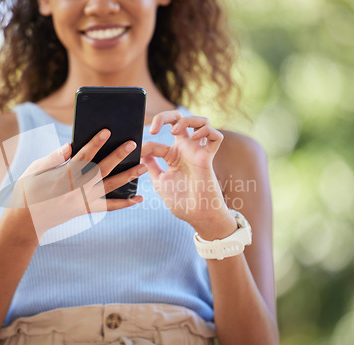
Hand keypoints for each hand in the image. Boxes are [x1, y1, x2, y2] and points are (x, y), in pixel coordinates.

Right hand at [9, 129, 146, 236]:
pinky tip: (138, 199)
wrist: (26, 222)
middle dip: (118, 155)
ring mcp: (83, 200)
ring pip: (110, 187)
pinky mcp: (85, 209)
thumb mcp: (35, 170)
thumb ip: (54, 157)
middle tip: (134, 144)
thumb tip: (70, 145)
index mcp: (63, 176)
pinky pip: (108, 207)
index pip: (83, 156)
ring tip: (143, 167)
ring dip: (128, 177)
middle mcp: (76, 189)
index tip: (107, 131)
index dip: (95, 142)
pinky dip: (124, 204)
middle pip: (102, 169)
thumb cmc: (27, 191)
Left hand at [142, 111, 235, 236]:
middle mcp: (186, 150)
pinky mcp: (208, 158)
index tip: (139, 152)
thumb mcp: (160, 181)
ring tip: (174, 131)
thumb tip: (140, 152)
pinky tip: (195, 138)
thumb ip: (151, 165)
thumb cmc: (180, 201)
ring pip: (201, 122)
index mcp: (173, 156)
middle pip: (180, 120)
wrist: (196, 216)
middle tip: (154, 127)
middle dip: (166, 116)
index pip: (158, 139)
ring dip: (187, 120)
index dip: (146, 142)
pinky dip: (207, 131)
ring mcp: (198, 152)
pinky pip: (216, 136)